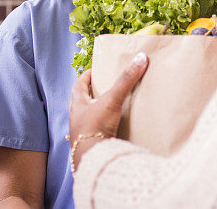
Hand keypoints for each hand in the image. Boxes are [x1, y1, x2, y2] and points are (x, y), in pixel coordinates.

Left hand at [68, 52, 148, 168]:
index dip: (85, 77)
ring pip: (86, 117)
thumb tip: (140, 58)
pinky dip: (100, 127)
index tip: (93, 71)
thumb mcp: (111, 100)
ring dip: (94, 111)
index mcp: (77, 104)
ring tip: (107, 107)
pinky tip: (108, 128)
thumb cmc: (95, 126)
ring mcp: (81, 132)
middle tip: (101, 88)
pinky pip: (94, 131)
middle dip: (89, 94)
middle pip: (80, 101)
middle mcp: (76, 118)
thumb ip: (126, 80)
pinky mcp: (90, 143)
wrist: (92, 157)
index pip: (78, 85)